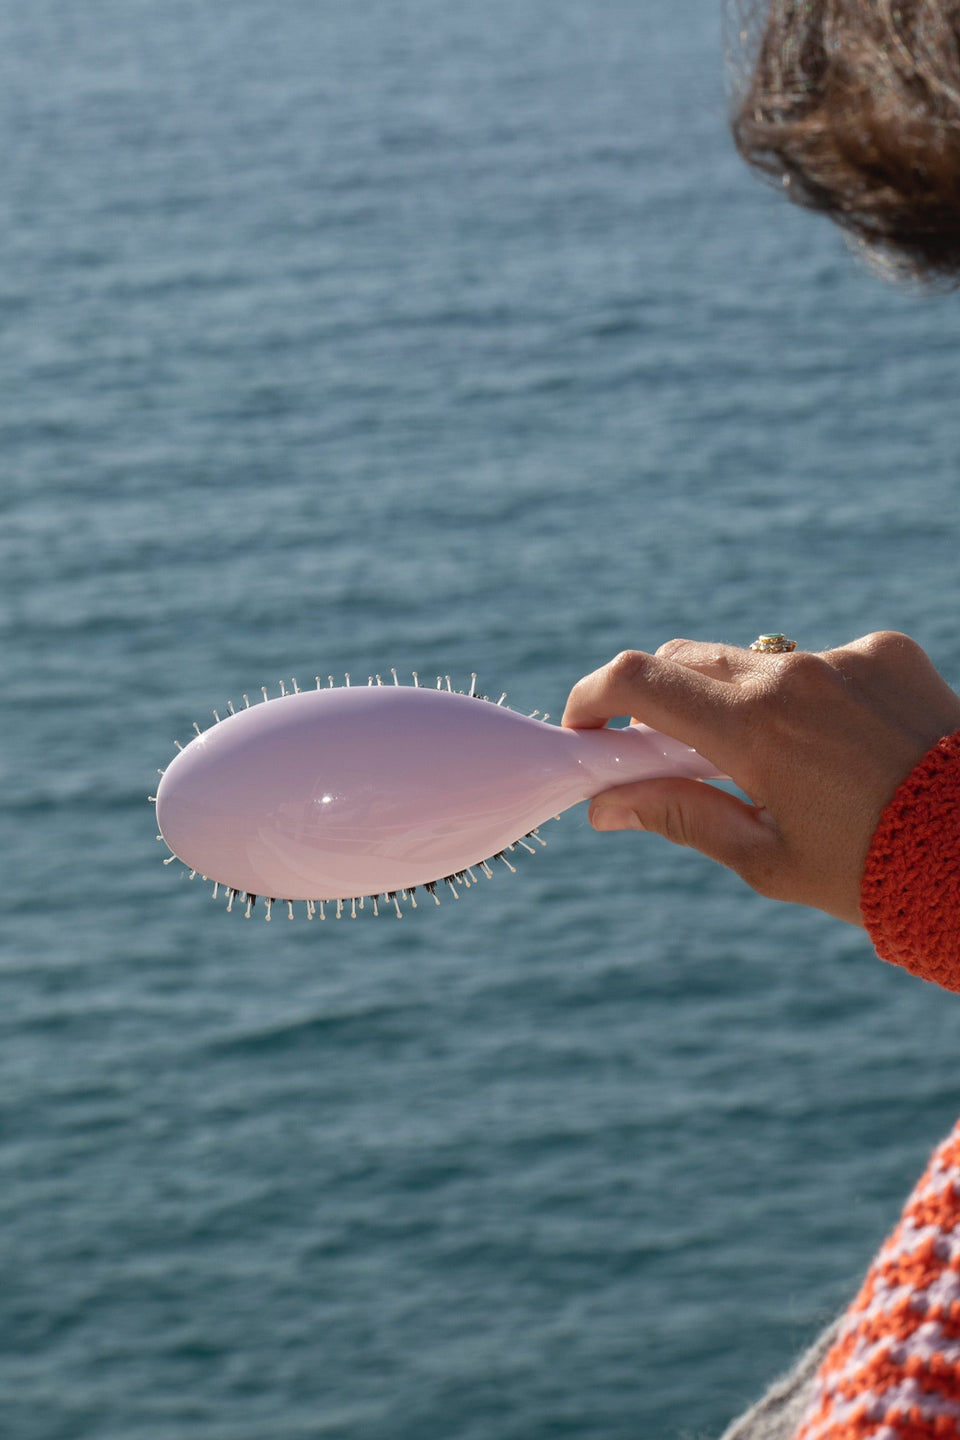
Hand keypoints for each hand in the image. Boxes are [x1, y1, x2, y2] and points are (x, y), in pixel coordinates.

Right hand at [561, 633, 959, 924]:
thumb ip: (680, 816)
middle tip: (668, 754)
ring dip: (738, 700)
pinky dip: (807, 695)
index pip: (638, 679)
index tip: (587, 726)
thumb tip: (604, 804)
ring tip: (781, 765)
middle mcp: (793, 674)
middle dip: (660, 701)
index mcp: (755, 730)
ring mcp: (844, 655)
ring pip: (753, 660)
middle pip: (687, 660)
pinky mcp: (887, 650)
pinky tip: (843, 747)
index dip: (593, 695)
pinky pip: (819, 660)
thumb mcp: (767, 858)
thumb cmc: (873, 871)